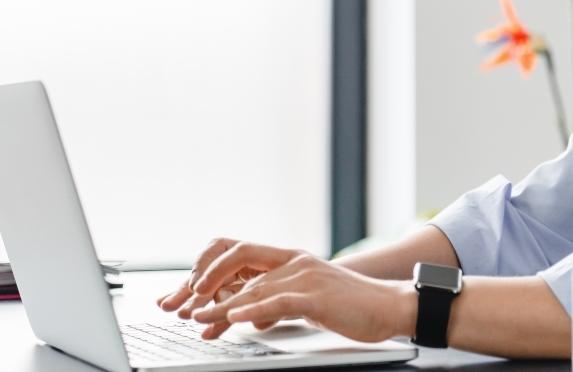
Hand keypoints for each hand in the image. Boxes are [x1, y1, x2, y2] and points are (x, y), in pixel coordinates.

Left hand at [159, 239, 417, 341]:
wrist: (391, 306)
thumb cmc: (353, 305)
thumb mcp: (308, 300)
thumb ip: (278, 302)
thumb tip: (249, 317)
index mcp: (291, 259)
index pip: (240, 253)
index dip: (211, 269)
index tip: (190, 292)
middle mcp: (294, 261)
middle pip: (237, 266)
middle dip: (204, 284)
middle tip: (182, 305)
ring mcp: (305, 276)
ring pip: (251, 288)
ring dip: (218, 306)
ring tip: (195, 318)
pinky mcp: (315, 296)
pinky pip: (276, 301)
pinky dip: (249, 311)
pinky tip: (232, 319)